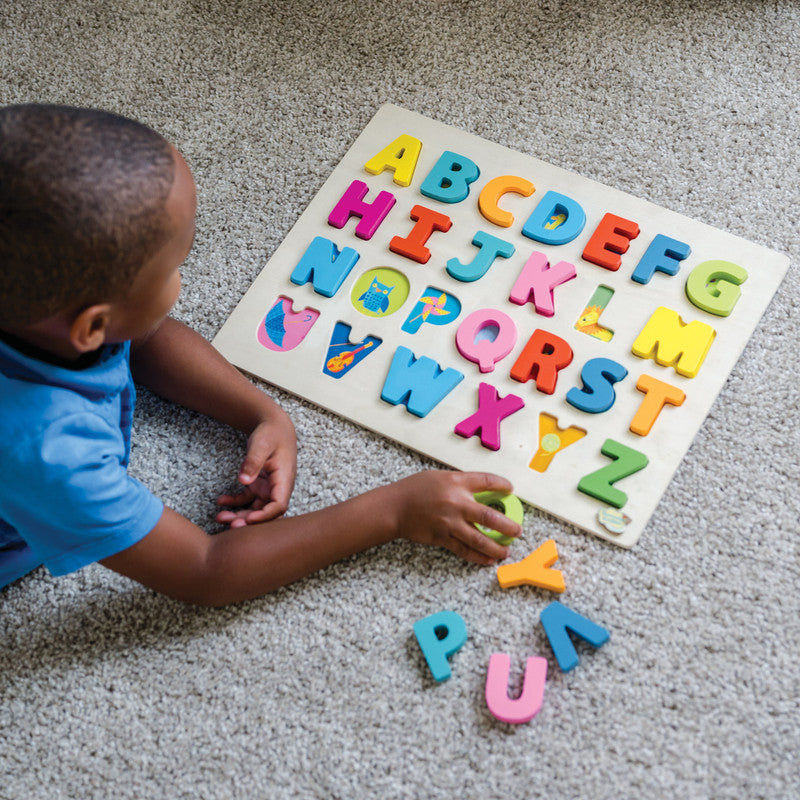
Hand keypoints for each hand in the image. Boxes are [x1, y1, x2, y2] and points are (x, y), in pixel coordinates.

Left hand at [216, 409, 296, 527]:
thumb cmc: (271, 434)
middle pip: (265, 511)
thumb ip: (253, 462)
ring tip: (220, 517)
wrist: (274, 427)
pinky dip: (234, 502)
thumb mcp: (262, 444)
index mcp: (284, 479)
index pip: (279, 505)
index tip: (248, 519)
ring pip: (255, 509)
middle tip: (231, 526)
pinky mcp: (258, 485)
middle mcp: (277, 487)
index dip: (265, 516)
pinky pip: (246, 499)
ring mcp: (267, 488)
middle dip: (249, 521)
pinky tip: (221, 502)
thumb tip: (244, 480)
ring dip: (240, 515)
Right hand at [390, 470, 521, 565]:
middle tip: (517, 531)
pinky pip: (464, 550)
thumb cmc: (415, 489)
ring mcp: (450, 522)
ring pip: (479, 538)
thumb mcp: (440, 477)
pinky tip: (488, 559)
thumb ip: (460, 483)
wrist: (395, 507)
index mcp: (456, 482)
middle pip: (489, 516)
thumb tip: (481, 491)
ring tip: (506, 551)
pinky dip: (478, 556)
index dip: (502, 485)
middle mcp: (456, 502)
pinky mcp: (442, 537)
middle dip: (507, 525)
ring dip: (496, 547)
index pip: (486, 481)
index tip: (510, 488)